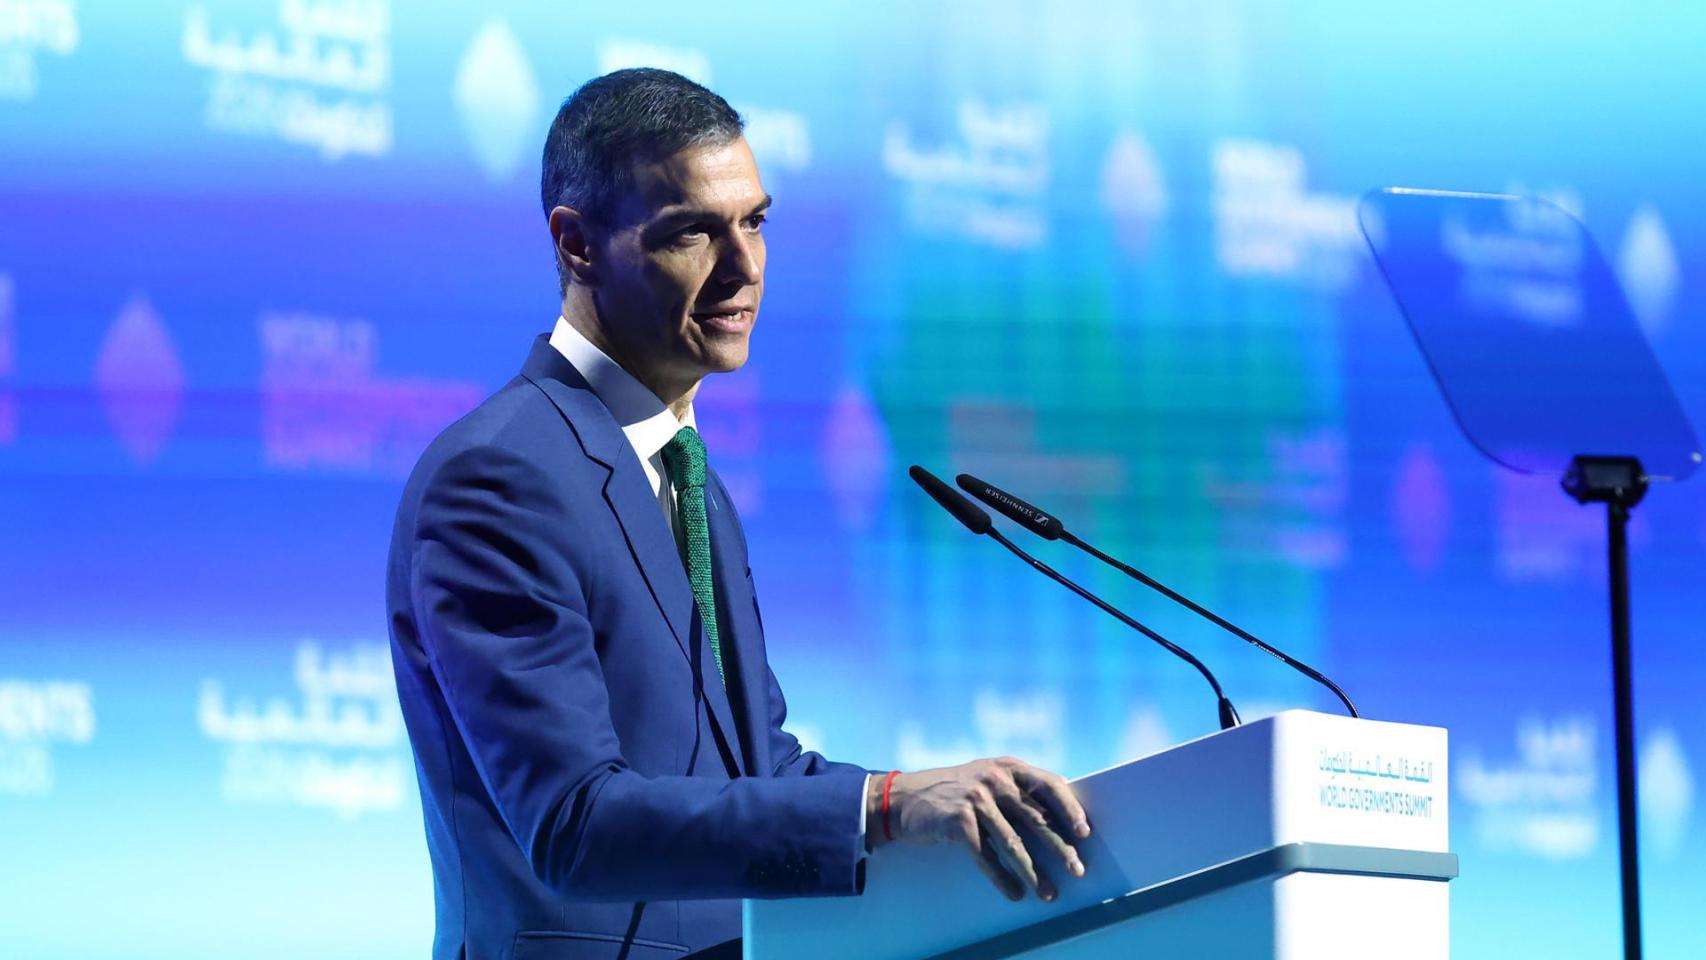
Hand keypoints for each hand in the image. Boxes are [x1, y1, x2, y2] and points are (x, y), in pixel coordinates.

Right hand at [867, 757, 1089, 901]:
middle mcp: (994, 779)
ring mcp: (976, 800)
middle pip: (1036, 819)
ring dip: (1034, 872)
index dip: (1069, 809)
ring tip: (1049, 894)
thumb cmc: (953, 791)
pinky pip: (986, 857)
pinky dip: (1002, 878)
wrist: (904, 798)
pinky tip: (1014, 893)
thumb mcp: (986, 776)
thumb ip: (1017, 787)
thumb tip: (1060, 807)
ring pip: (1014, 843)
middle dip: (1060, 848)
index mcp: (1007, 767)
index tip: (1085, 833)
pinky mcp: (958, 822)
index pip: (1049, 784)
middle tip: (1077, 871)